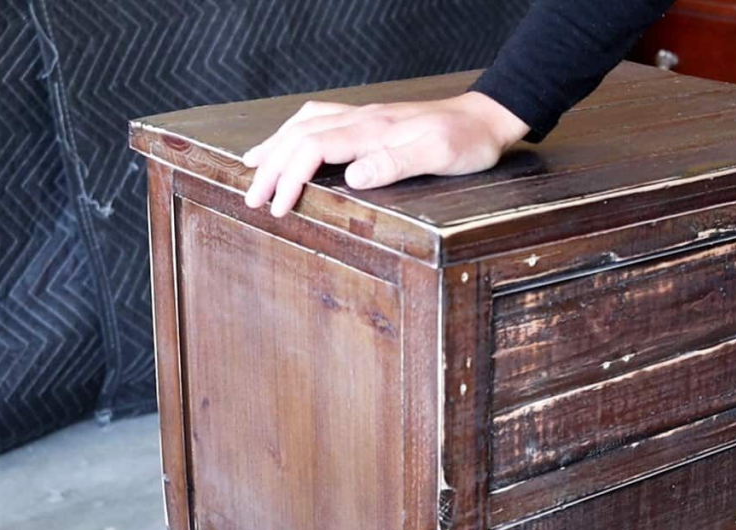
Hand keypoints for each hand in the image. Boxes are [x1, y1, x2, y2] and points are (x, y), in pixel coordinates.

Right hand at [242, 92, 528, 216]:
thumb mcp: (439, 155)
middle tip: (251, 198)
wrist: (485, 119)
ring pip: (305, 124)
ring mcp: (365, 117)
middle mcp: (363, 118)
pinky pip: (320, 120)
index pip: (314, 149)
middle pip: (300, 136)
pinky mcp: (370, 121)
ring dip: (275, 145)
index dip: (289, 178)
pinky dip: (295, 132)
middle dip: (270, 167)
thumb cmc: (467, 142)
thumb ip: (396, 163)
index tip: (277, 207)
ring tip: (250, 165)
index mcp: (373, 129)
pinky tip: (288, 141)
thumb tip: (354, 176)